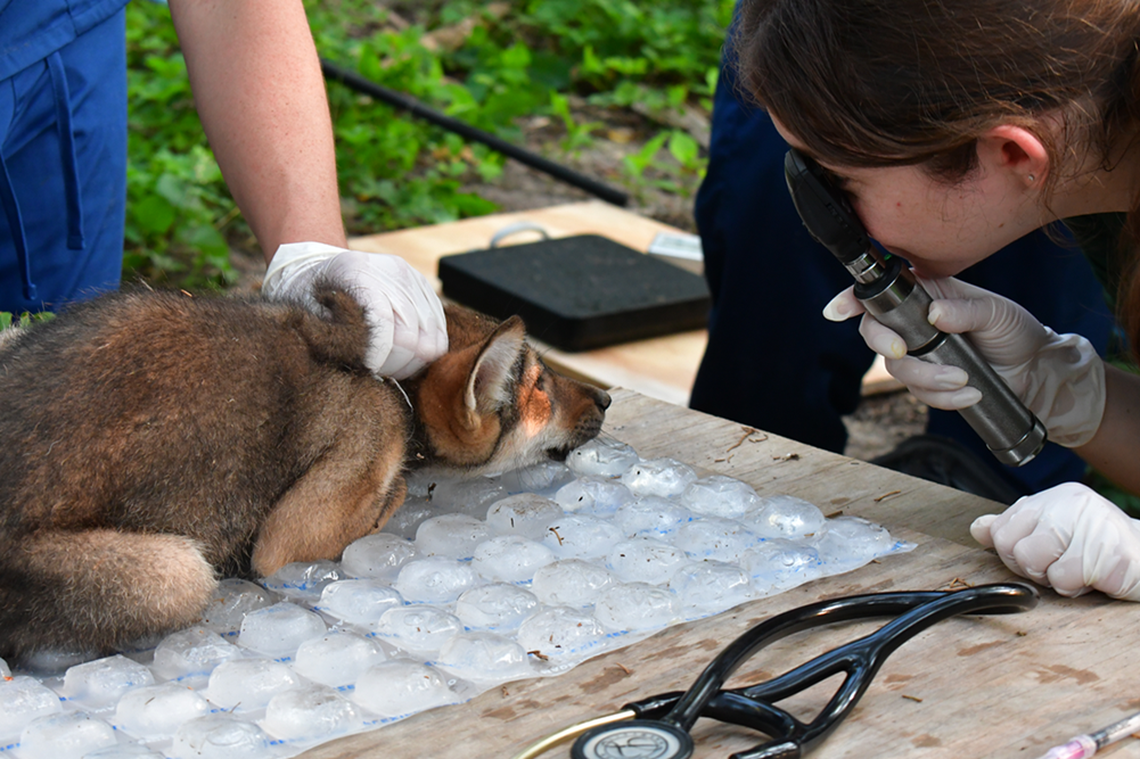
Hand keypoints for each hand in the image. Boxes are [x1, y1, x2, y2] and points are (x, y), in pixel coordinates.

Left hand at [262, 242, 447, 378]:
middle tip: (378, 371)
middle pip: (414, 336)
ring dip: (413, 361)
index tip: (368, 370)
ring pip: (433, 337)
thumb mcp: (308, 315)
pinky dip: (425, 349)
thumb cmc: (308, 296)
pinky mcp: (424, 286)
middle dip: (397, 364)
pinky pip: (440, 329)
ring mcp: (411, 277)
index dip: (380, 357)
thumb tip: (364, 365)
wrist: (317, 264)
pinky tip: (404, 354)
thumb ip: (334, 338)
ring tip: (391, 365)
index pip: (384, 324)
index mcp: (355, 272)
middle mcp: (390, 270)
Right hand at [823, 276, 1104, 446]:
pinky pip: (920, 394)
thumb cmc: (1015, 331)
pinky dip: (944, 398)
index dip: (852, 300)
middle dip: (883, 344)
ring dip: (928, 377)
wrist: (1036, 371)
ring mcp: (919, 355)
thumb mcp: (996, 312)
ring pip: (897, 370)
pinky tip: (971, 393)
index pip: (881, 294)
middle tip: (903, 351)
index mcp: (926, 294)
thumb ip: (965, 310)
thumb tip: (934, 313)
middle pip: (874, 333)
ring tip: (964, 378)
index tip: (837, 311)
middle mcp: (914, 323)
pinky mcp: (929, 383)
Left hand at [970, 482, 1139, 600]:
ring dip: (1058, 580)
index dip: (1013, 553)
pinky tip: (1096, 576)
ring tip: (1079, 570)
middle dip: (1035, 569)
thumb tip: (978, 529)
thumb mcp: (1052, 528)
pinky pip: (1068, 581)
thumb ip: (1014, 528)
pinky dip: (1079, 587)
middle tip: (1061, 565)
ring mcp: (1091, 527)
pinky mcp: (1109, 554)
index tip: (1038, 555)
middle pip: (1016, 551)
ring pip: (1039, 567)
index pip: (1002, 531)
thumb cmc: (1097, 546)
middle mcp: (1070, 505)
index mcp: (1053, 498)